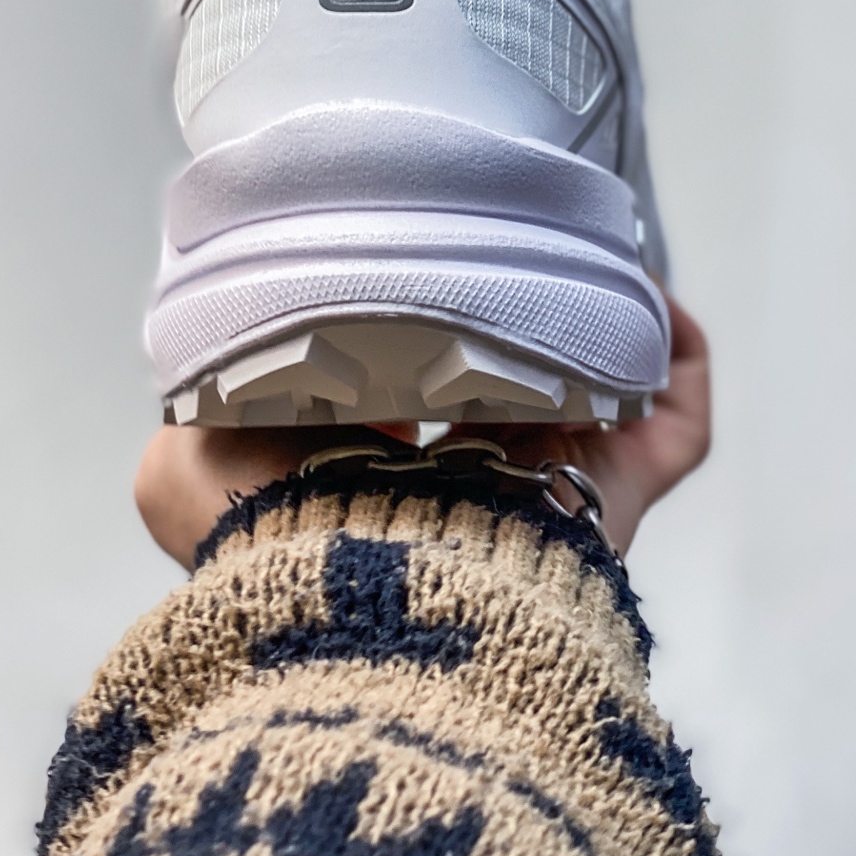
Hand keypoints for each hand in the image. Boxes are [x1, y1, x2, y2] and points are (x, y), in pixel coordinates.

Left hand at [134, 296, 711, 568]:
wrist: (359, 609)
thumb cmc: (269, 535)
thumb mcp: (182, 464)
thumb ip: (201, 399)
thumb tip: (222, 358)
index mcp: (375, 479)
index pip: (409, 399)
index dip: (414, 331)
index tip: (413, 269)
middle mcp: (468, 489)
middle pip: (519, 388)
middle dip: (521, 318)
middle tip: (515, 246)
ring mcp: (553, 497)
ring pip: (601, 395)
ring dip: (599, 320)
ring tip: (585, 254)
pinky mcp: (620, 499)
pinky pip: (673, 425)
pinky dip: (673, 357)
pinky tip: (647, 299)